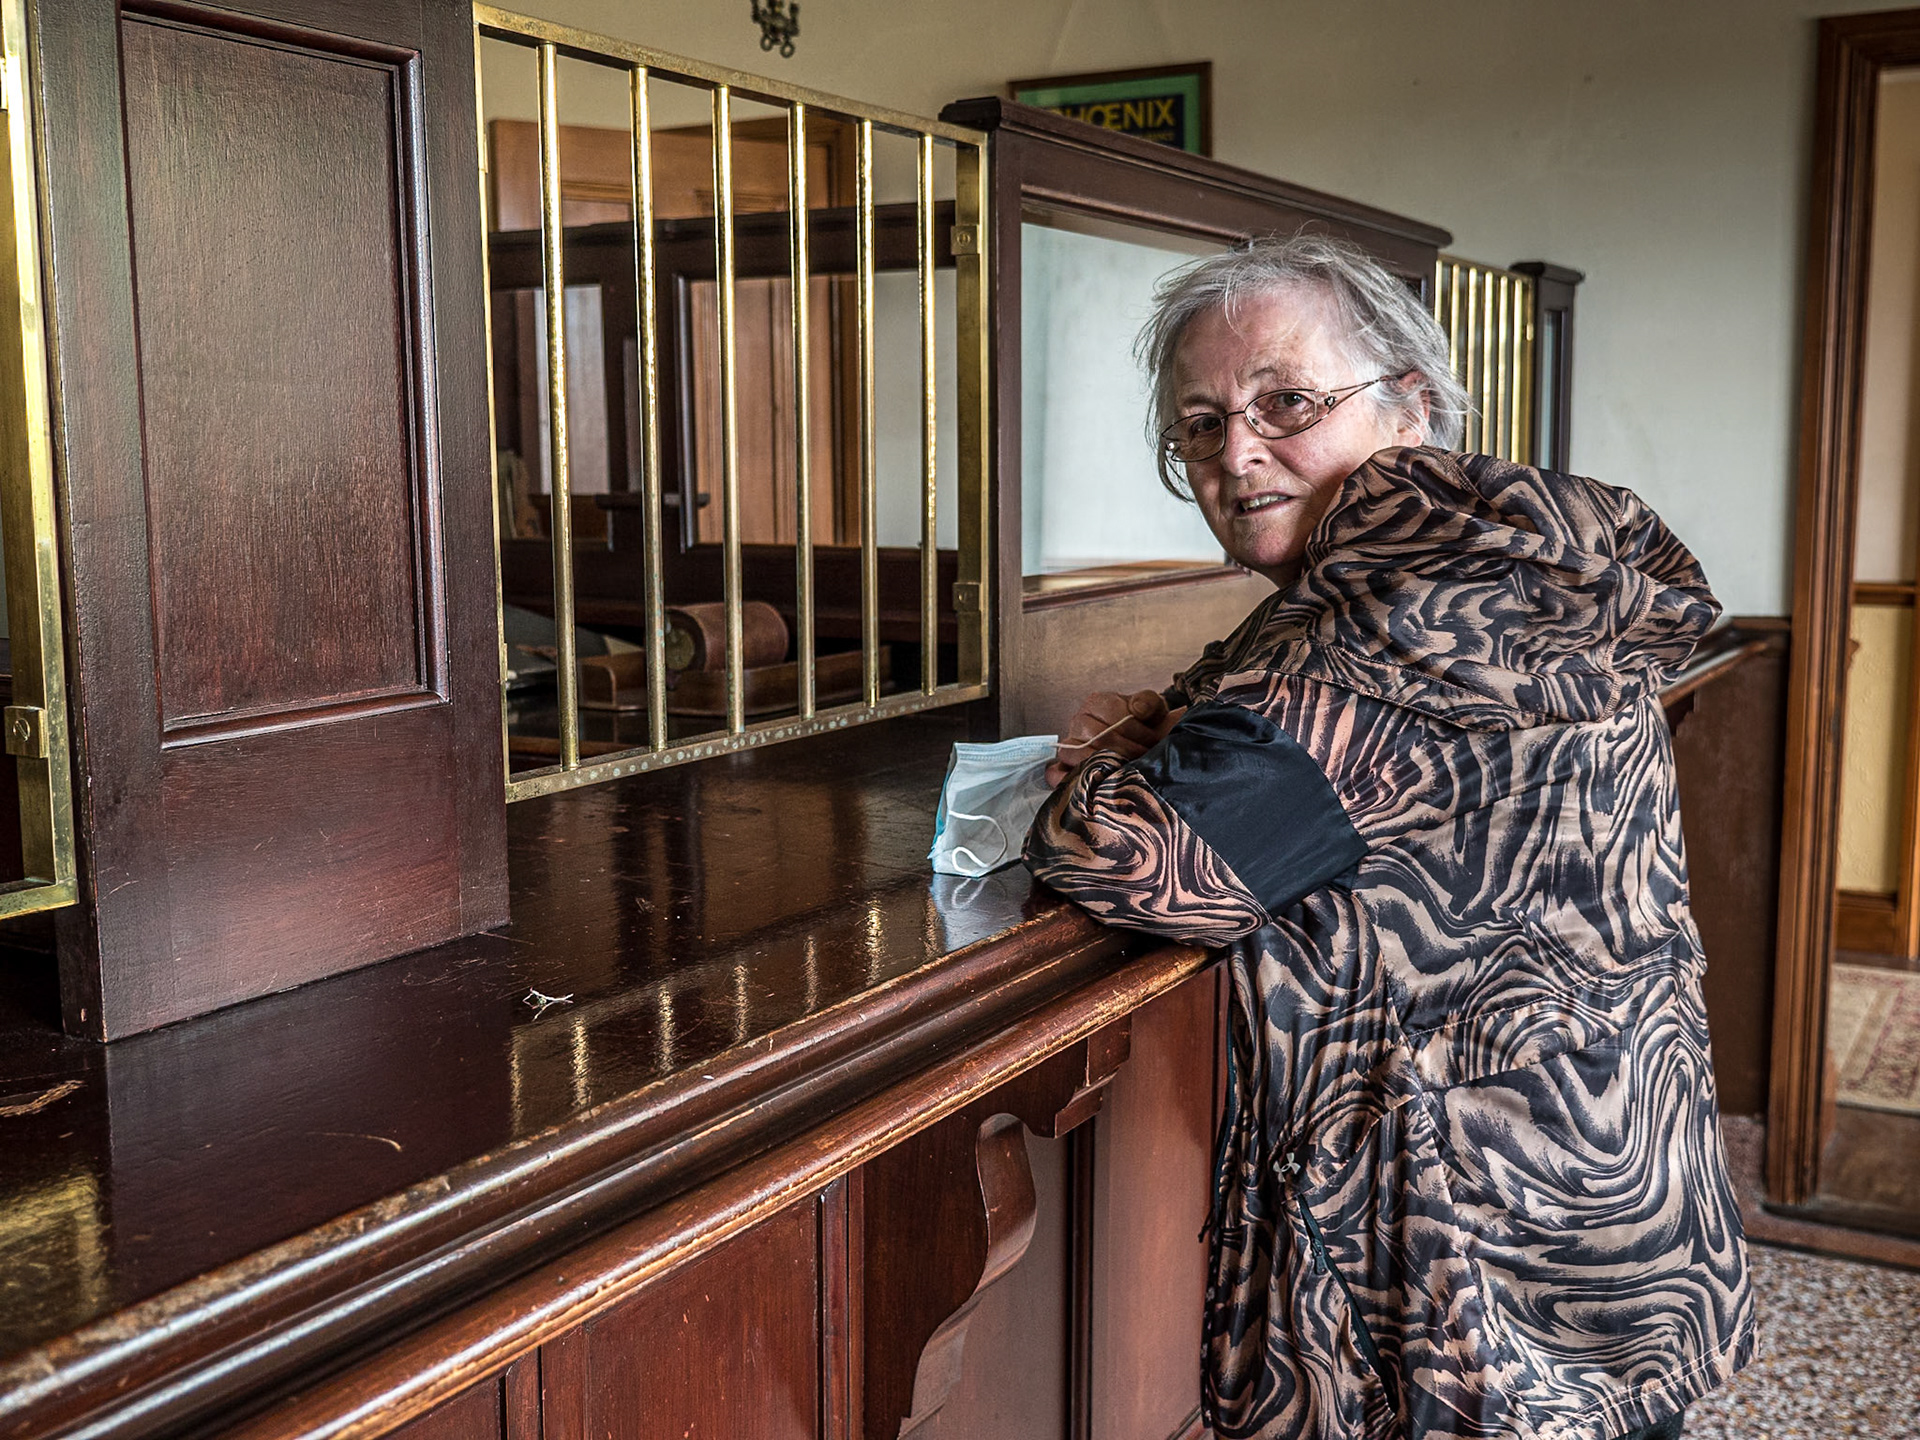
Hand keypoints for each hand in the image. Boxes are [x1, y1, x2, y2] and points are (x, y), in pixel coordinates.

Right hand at [1045, 689, 1184, 785]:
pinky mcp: (1065, 770)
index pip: (1111, 713)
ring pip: (1077, 754)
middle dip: (1127, 749)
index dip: (1133, 727)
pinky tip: (1093, 784)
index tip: (1152, 738)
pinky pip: (1057, 774)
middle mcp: (1078, 722)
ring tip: (1126, 769)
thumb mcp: (1153, 710)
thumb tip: (1138, 710)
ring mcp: (1070, 747)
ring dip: (1105, 765)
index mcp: (1096, 703)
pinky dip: (1070, 780)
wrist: (1146, 748)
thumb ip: (1148, 703)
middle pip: (1098, 736)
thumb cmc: (1146, 729)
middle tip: (1144, 757)